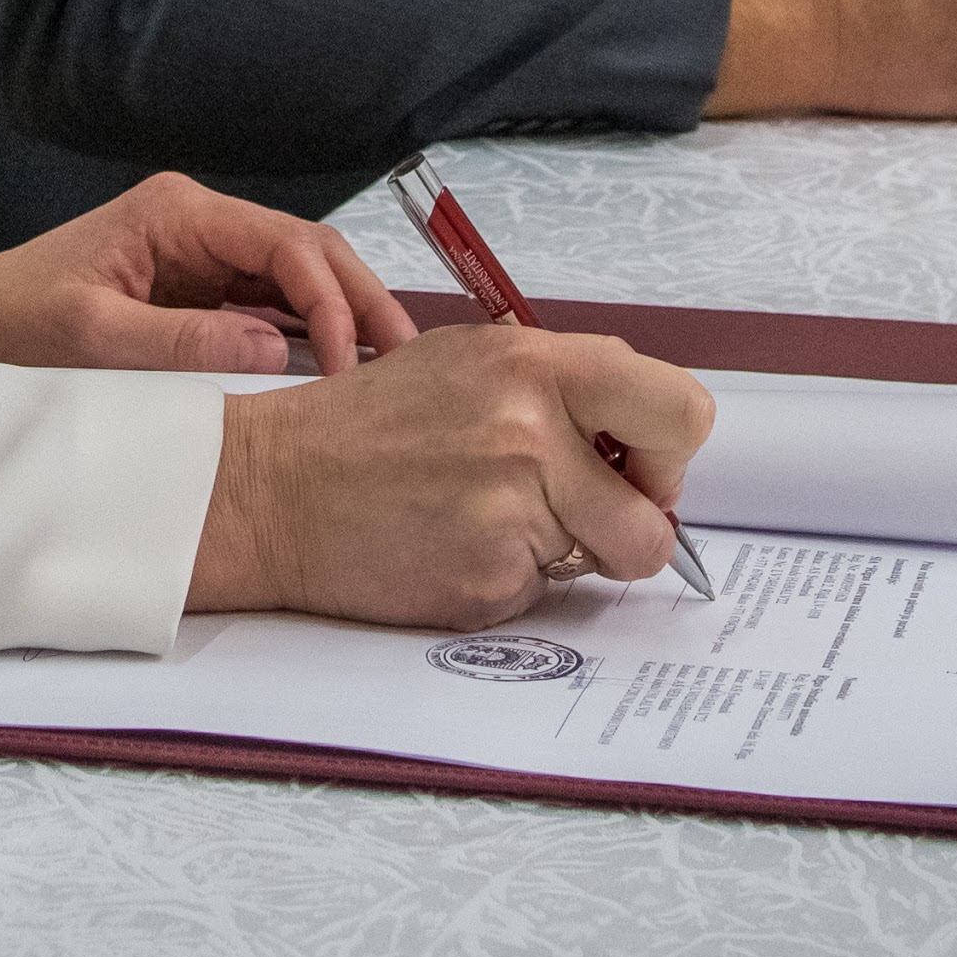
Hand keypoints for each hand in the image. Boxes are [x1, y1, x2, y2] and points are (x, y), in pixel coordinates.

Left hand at [0, 171, 416, 399]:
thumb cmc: (13, 329)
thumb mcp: (93, 338)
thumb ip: (183, 344)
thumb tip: (278, 354)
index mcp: (179, 214)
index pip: (287, 243)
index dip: (333, 299)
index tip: (352, 361)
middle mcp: (200, 225)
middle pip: (307, 254)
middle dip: (360, 303)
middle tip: (408, 364)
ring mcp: (201, 260)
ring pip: (297, 282)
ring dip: (343, 321)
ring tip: (391, 375)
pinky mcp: (197, 296)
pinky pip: (269, 310)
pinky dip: (308, 339)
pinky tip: (340, 377)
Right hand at [185, 324, 715, 625]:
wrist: (275, 487)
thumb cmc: (365, 427)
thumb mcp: (467, 362)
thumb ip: (559, 387)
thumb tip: (638, 436)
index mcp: (534, 365)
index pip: (681, 408)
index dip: (669, 451)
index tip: (634, 465)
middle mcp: (530, 432)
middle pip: (658, 517)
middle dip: (639, 524)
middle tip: (589, 512)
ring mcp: (510, 510)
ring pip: (604, 563)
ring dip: (563, 554)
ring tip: (489, 521)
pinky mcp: (487, 577)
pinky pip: (543, 594)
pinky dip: (508, 579)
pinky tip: (453, 546)